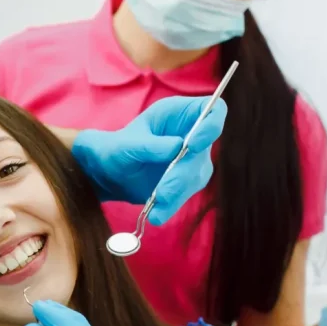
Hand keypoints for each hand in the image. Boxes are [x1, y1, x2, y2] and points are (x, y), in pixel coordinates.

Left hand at [71, 96, 226, 224]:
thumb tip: (177, 147)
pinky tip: (157, 214)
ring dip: (177, 192)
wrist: (111, 173)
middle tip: (163, 191)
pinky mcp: (188, 181)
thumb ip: (150, 145)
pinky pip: (187, 193)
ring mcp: (193, 159)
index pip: (214, 111)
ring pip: (197, 176)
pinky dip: (172, 205)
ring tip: (155, 205)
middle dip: (184, 172)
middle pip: (204, 151)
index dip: (212, 125)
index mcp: (180, 113)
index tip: (194, 144)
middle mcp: (192, 134)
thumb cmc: (118, 148)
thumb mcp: (127, 144)